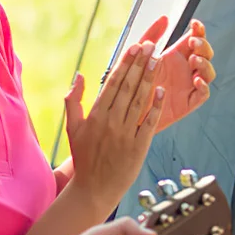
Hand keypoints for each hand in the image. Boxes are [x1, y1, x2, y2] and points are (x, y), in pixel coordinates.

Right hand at [64, 37, 164, 209]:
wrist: (94, 188)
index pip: (112, 83)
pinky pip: (149, 122)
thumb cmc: (84, 157)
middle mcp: (110, 122)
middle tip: (151, 45)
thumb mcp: (73, 128)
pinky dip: (155, 106)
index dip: (125, 63)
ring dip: (149, 79)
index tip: (134, 47)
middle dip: (139, 64)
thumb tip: (79, 75)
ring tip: (157, 60)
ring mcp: (125, 134)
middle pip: (128, 87)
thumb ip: (73, 101)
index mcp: (95, 115)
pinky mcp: (138, 147)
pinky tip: (161, 90)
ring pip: (139, 101)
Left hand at [141, 15, 213, 132]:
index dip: (198, 31)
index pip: (195, 39)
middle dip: (203, 46)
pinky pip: (203, 94)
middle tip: (193, 44)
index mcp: (175, 56)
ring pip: (208, 72)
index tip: (194, 24)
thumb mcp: (139, 56)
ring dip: (204, 64)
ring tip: (194, 61)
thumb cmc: (132, 84)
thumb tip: (163, 18)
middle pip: (205, 54)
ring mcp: (189, 85)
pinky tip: (196, 80)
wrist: (127, 112)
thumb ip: (150, 36)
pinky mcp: (189, 102)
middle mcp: (185, 69)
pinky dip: (204, 86)